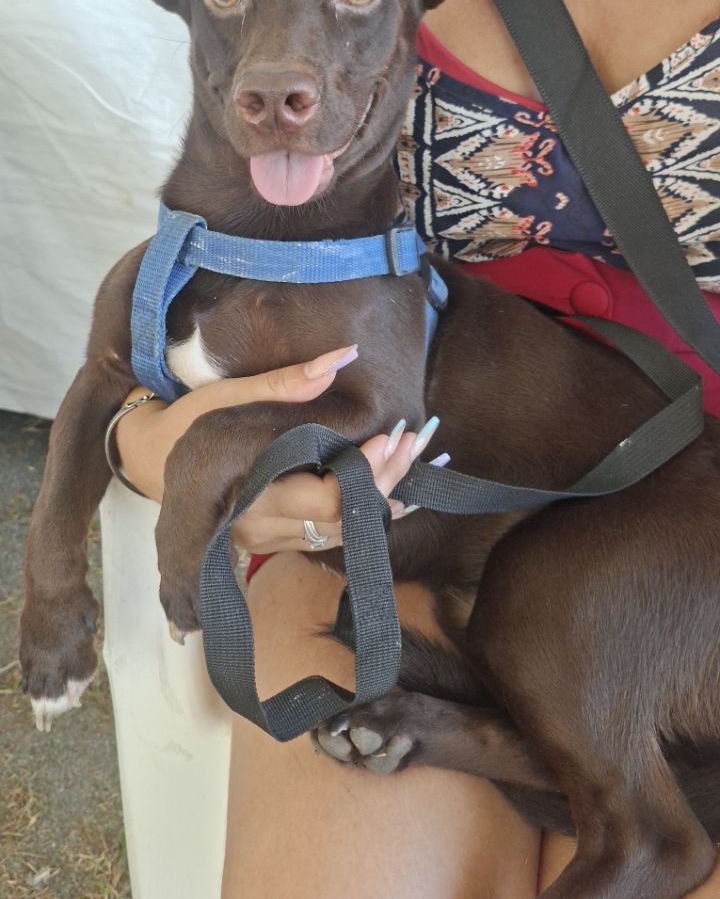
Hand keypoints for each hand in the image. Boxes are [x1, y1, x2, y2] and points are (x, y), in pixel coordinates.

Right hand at [114, 347, 440, 550]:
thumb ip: (286, 383)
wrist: (150, 461)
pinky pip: (331, 533)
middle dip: (386, 481)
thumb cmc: (188, 423)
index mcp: (249, 496)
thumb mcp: (230, 396)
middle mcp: (262, 530)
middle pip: (343, 520)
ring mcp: (269, 541)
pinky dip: (364, 508)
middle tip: (415, 439)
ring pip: (342, 533)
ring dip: (382, 496)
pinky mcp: (277, 541)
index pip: (325, 502)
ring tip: (413, 454)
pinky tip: (394, 482)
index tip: (392, 436)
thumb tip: (342, 357)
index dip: (366, 474)